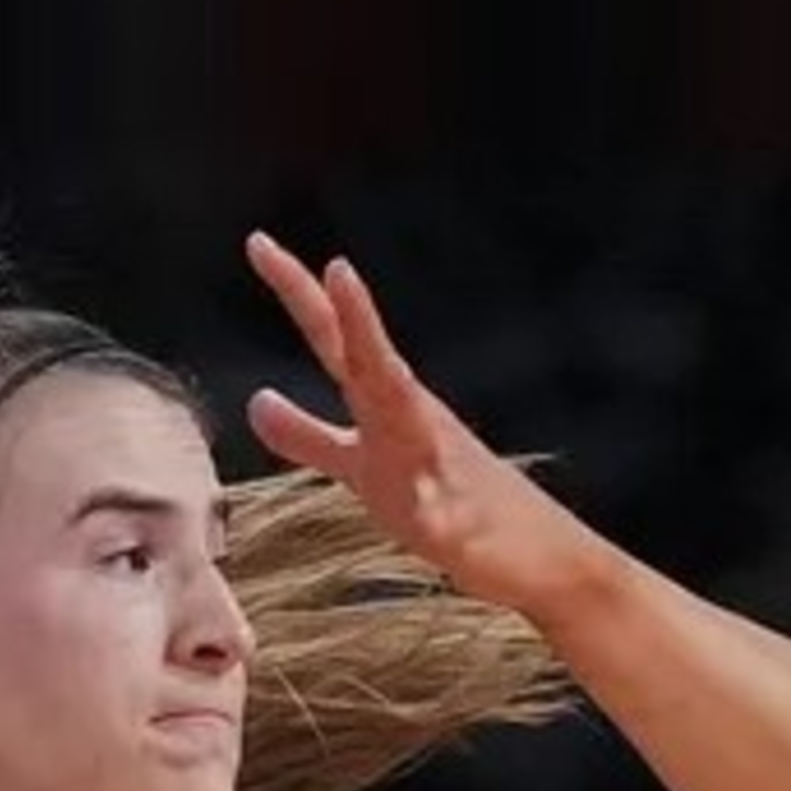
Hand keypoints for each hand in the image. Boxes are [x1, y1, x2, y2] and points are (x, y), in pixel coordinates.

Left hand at [242, 232, 597, 618]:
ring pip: (407, 415)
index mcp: (387, 402)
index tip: (259, 242)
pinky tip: (429, 514)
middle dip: (348, 315)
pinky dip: (434, 510)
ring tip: (376, 352)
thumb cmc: (446, 497)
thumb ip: (308, 435)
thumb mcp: (359, 465)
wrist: (534, 547)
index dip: (299, 293)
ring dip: (391, 378)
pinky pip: (442, 518)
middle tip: (330, 264)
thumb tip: (257, 401)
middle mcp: (411, 419)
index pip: (335, 340)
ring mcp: (437, 467)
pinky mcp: (458, 523)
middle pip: (370, 361)